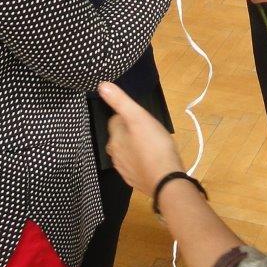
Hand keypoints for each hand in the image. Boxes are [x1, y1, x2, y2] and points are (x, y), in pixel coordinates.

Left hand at [99, 81, 184, 196]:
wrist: (166, 179)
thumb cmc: (154, 145)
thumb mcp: (138, 117)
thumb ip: (120, 101)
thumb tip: (101, 85)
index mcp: (115, 138)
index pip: (114, 121)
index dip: (127, 116)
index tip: (140, 117)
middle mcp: (115, 155)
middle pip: (119, 137)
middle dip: (130, 132)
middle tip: (148, 130)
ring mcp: (124, 169)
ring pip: (126, 152)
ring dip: (135, 147)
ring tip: (152, 144)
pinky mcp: (134, 180)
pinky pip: (134, 166)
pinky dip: (141, 161)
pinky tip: (152, 160)